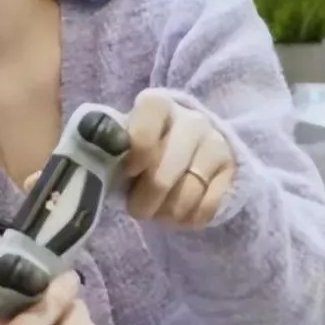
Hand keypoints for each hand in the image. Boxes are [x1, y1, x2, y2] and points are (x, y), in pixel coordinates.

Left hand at [123, 89, 235, 226]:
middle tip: (136, 208)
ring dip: (165, 214)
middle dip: (144, 201)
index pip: (145, 129)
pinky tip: (177, 213)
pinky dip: (187, 219)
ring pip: (186, 195)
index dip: (135, 155)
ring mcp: (214, 142)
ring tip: (156, 211)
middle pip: (163, 175)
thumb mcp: (123, 140)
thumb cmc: (142, 146)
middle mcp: (190, 120)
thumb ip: (110, 149)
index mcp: (156, 105)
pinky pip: (207, 207)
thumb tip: (93, 164)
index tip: (128, 172)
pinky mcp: (231, 167)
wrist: (186, 144)